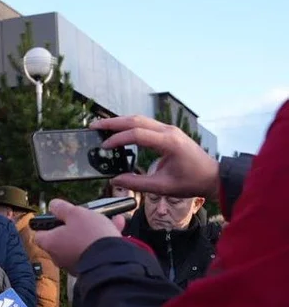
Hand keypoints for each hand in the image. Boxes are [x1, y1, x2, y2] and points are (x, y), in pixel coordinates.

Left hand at [33, 199, 123, 274]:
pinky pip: (92, 250)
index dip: (46, 224)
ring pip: (80, 243)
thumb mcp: (75, 213)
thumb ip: (62, 208)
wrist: (111, 260)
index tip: (55, 217)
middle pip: (61, 238)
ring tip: (104, 219)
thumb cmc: (90, 236)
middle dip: (73, 226)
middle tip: (82, 217)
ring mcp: (73, 264)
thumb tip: (53, 204)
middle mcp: (58, 256)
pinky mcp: (89, 268)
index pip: (39, 234)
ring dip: (90, 231)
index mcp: (50, 243)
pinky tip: (115, 226)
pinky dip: (100, 240)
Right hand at [91, 115, 219, 197]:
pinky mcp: (168, 132)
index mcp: (168, 143)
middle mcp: (168, 131)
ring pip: (140, 119)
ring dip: (120, 122)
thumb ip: (137, 183)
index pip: (137, 134)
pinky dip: (130, 126)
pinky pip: (146, 124)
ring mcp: (169, 130)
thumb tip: (115, 180)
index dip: (118, 139)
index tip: (104, 147)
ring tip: (102, 126)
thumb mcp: (162, 187)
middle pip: (136, 120)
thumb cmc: (191, 182)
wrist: (212, 176)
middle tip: (94, 126)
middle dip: (113, 123)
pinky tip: (119, 131)